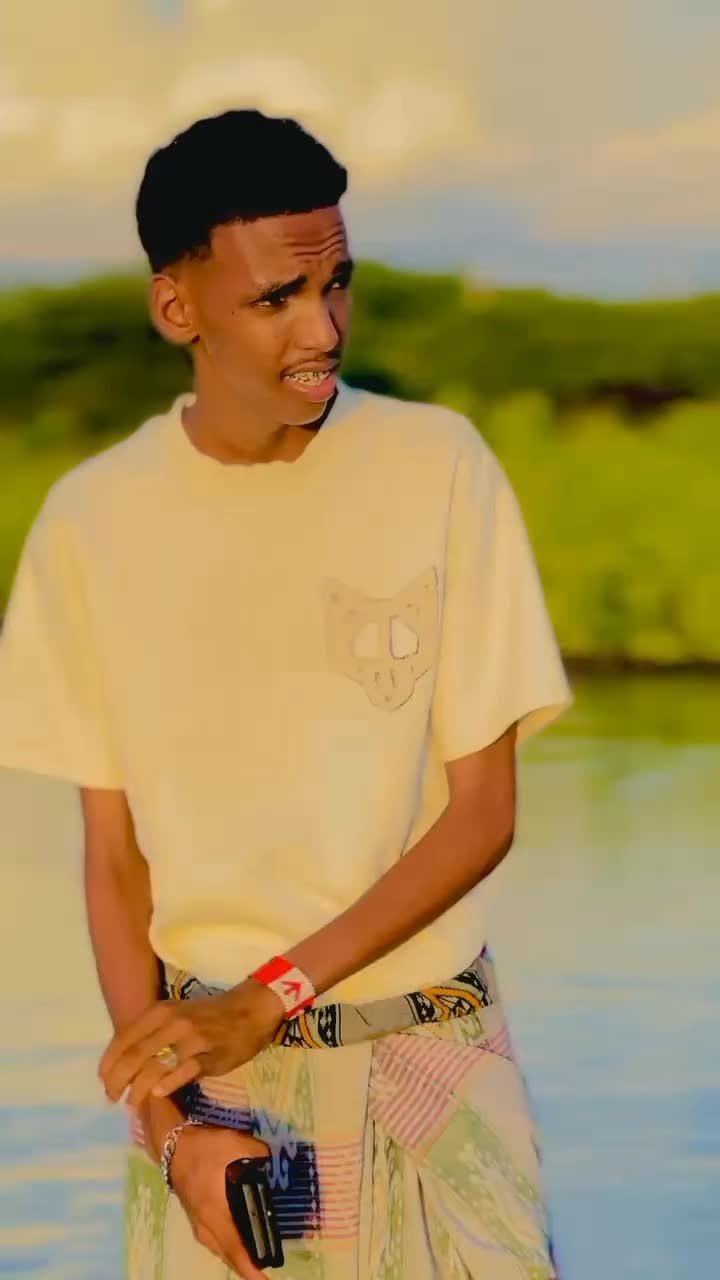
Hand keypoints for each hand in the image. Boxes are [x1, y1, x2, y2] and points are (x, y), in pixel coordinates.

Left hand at [99, 979, 283, 1109]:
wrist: (250, 1010)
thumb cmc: (209, 1015)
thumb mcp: (176, 1015)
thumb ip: (152, 1034)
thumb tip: (124, 1064)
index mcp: (160, 1011)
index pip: (124, 1037)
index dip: (109, 1062)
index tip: (102, 1080)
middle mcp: (172, 1023)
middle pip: (135, 1055)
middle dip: (117, 1080)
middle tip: (111, 1098)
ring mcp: (192, 1039)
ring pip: (155, 1066)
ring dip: (138, 1089)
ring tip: (131, 1104)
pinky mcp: (211, 1055)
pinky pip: (183, 1071)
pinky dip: (167, 1084)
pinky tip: (157, 1094)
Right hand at [170, 1122, 272, 1278]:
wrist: (173, 1145)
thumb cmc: (204, 1148)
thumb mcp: (236, 1143)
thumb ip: (258, 1153)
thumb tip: (270, 1159)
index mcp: (216, 1211)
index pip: (235, 1248)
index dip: (251, 1267)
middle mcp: (205, 1224)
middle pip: (227, 1255)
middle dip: (246, 1267)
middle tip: (265, 1271)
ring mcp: (197, 1222)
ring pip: (219, 1250)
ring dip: (236, 1257)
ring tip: (255, 1259)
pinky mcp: (194, 1217)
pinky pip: (213, 1241)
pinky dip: (227, 1247)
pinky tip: (236, 1241)